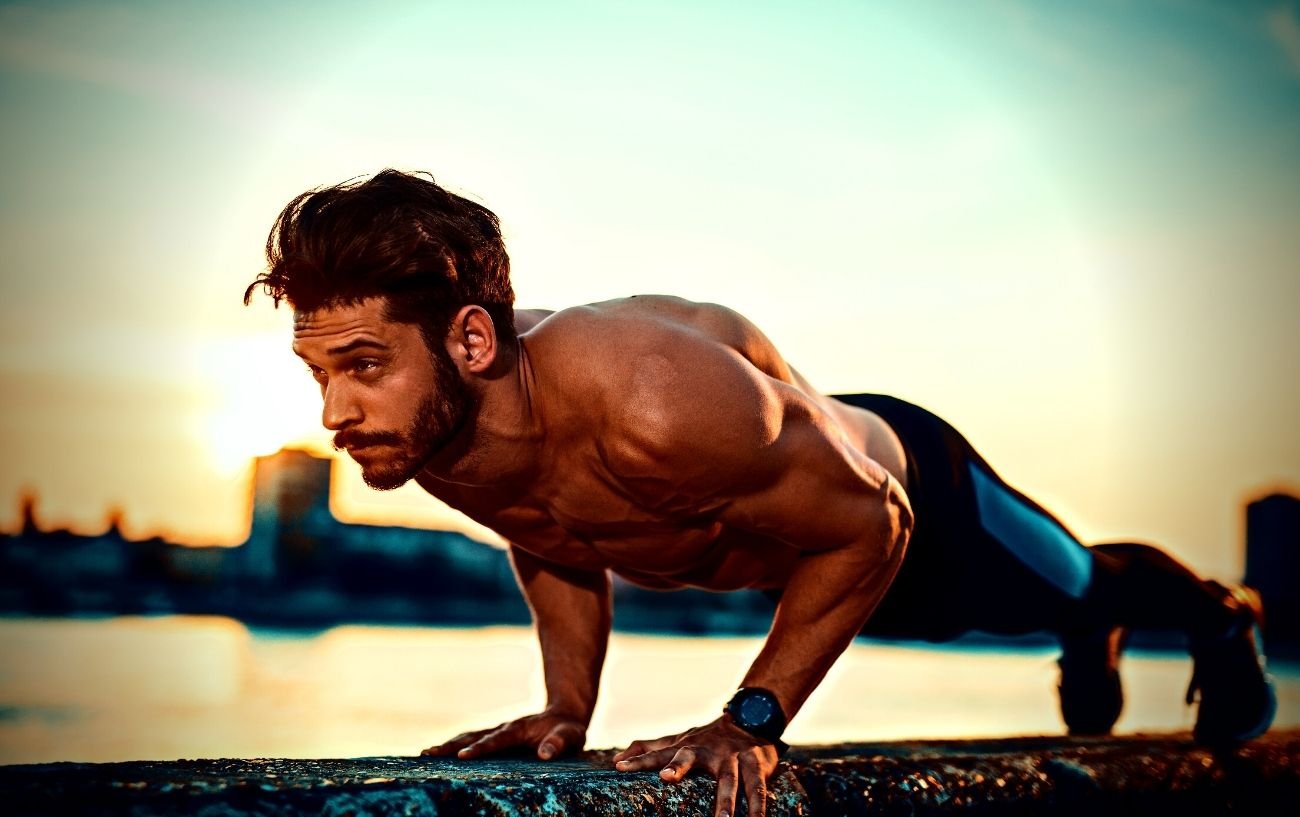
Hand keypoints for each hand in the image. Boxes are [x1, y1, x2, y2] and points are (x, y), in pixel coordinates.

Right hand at [420, 709, 586, 760]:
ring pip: (468, 737)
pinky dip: (455, 746)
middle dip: (451, 745)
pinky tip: (440, 755)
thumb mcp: (570, 736)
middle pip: (473, 735)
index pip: (496, 740)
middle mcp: (503, 729)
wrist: (564, 716)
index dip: (480, 748)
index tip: (462, 756)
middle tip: (428, 753)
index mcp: (518, 729)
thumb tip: (544, 754)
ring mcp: (497, 732)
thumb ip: (558, 744)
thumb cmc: (567, 730)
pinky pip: (472, 741)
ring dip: (448, 745)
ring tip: (426, 754)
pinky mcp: (496, 738)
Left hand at [612, 716, 780, 816]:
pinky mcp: (755, 763)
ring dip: (725, 800)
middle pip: (690, 757)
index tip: (620, 766)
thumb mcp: (678, 740)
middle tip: (667, 777)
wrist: (751, 718)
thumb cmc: (707, 737)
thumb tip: (616, 759)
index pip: (658, 753)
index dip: (639, 760)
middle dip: (679, 766)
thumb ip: (649, 749)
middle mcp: (707, 750)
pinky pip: (757, 788)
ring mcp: (732, 756)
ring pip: (728, 779)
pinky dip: (759, 806)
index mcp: (686, 746)